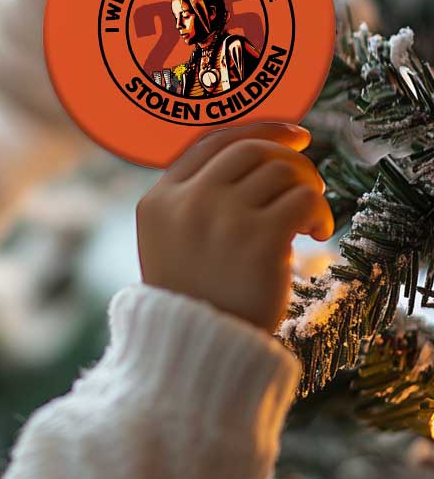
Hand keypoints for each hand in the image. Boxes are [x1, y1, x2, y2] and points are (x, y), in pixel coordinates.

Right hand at [136, 122, 335, 334]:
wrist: (197, 349)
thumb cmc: (193, 297)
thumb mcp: (169, 242)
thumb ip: (191, 200)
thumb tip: (256, 154)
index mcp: (158, 200)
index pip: (210, 142)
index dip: (257, 129)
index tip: (292, 134)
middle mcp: (186, 202)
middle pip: (250, 149)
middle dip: (289, 158)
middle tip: (307, 182)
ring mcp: (221, 218)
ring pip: (282, 171)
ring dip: (308, 188)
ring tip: (310, 220)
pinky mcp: (259, 239)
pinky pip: (304, 200)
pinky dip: (320, 212)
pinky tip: (316, 234)